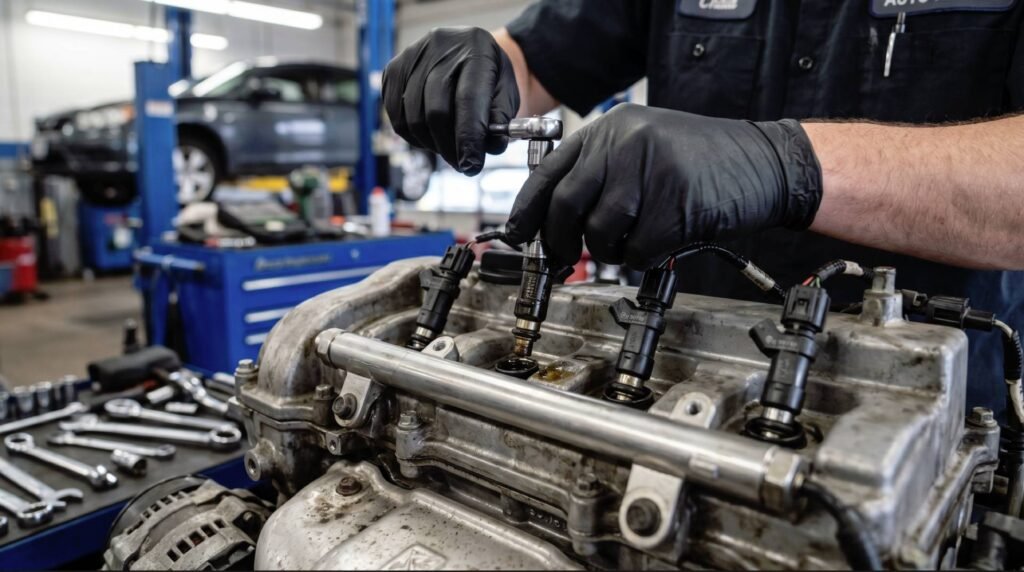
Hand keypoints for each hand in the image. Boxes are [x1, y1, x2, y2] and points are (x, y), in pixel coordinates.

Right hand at [383, 27, 519, 175]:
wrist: (467, 51)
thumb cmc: (489, 78)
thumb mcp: (506, 94)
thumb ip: (501, 121)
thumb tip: (489, 148)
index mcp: (476, 49)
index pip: (468, 100)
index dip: (468, 138)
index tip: (471, 166)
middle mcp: (441, 46)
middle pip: (436, 111)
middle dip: (449, 147)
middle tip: (461, 164)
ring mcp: (412, 56)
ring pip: (413, 118)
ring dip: (431, 144)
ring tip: (447, 147)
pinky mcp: (393, 69)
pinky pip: (396, 116)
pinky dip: (413, 135)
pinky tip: (429, 135)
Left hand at [504, 104, 822, 268]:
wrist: (765, 161)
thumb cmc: (703, 162)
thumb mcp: (644, 149)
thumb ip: (599, 176)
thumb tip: (550, 223)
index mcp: (610, 130)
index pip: (548, 174)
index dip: (525, 212)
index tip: (516, 236)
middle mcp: (624, 144)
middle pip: (564, 206)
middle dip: (559, 243)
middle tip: (565, 258)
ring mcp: (650, 172)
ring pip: (598, 233)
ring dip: (609, 252)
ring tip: (631, 243)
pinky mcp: (674, 204)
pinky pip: (636, 250)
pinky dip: (641, 258)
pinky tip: (659, 244)